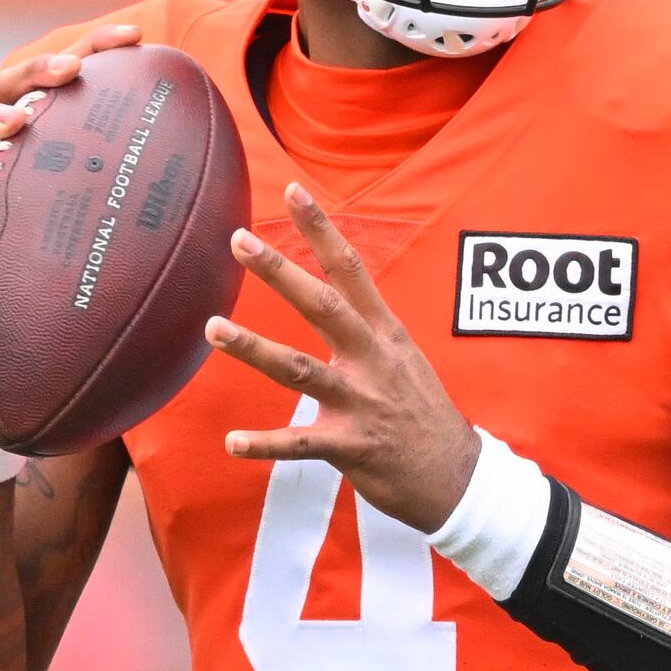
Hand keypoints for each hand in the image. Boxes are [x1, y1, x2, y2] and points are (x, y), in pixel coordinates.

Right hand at [0, 23, 142, 279]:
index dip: (97, 49)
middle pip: (12, 86)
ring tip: (17, 122)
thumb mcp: (101, 219)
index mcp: (41, 130)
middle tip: (71, 70)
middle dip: (40, 72)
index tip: (135, 39)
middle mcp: (0, 139)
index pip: (67, 77)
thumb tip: (223, 191)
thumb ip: (141, 194)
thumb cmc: (57, 253)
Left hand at [209, 187, 481, 531]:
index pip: (351, 270)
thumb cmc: (423, 415)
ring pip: (300, 370)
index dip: (322, 230)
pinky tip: (232, 443)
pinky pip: (299, 445)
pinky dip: (264, 445)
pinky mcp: (351, 447)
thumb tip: (333, 292)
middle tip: (239, 241)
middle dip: (280, 271)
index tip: (293, 192)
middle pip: (323, 305)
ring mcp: (361, 403)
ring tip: (213, 328)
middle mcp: (372, 361)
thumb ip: (367, 327)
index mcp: (385, 334)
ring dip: (254, 348)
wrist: (458, 477)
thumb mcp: (404, 358)